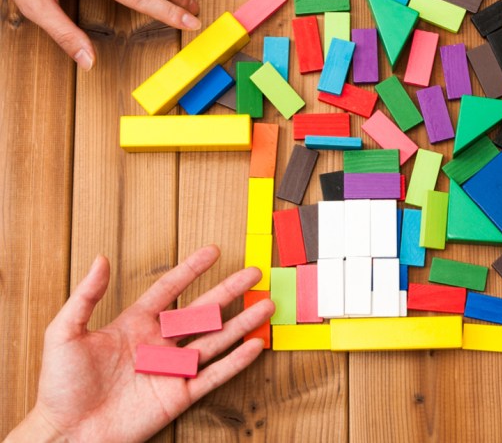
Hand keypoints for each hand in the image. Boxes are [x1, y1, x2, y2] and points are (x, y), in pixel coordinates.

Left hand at [6, 246, 272, 442]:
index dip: (190, 270)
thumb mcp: (65, 334)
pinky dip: (236, 362)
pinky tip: (254, 346)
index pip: (169, 290)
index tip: (212, 251)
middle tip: (253, 273)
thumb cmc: (60, 386)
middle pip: (202, 311)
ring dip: (241, 324)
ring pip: (215, 340)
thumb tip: (100, 260)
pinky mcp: (178, 395)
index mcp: (134, 325)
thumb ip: (85, 296)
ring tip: (266, 306)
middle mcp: (158, 344)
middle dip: (229, 291)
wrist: (68, 433)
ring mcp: (171, 369)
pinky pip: (213, 376)